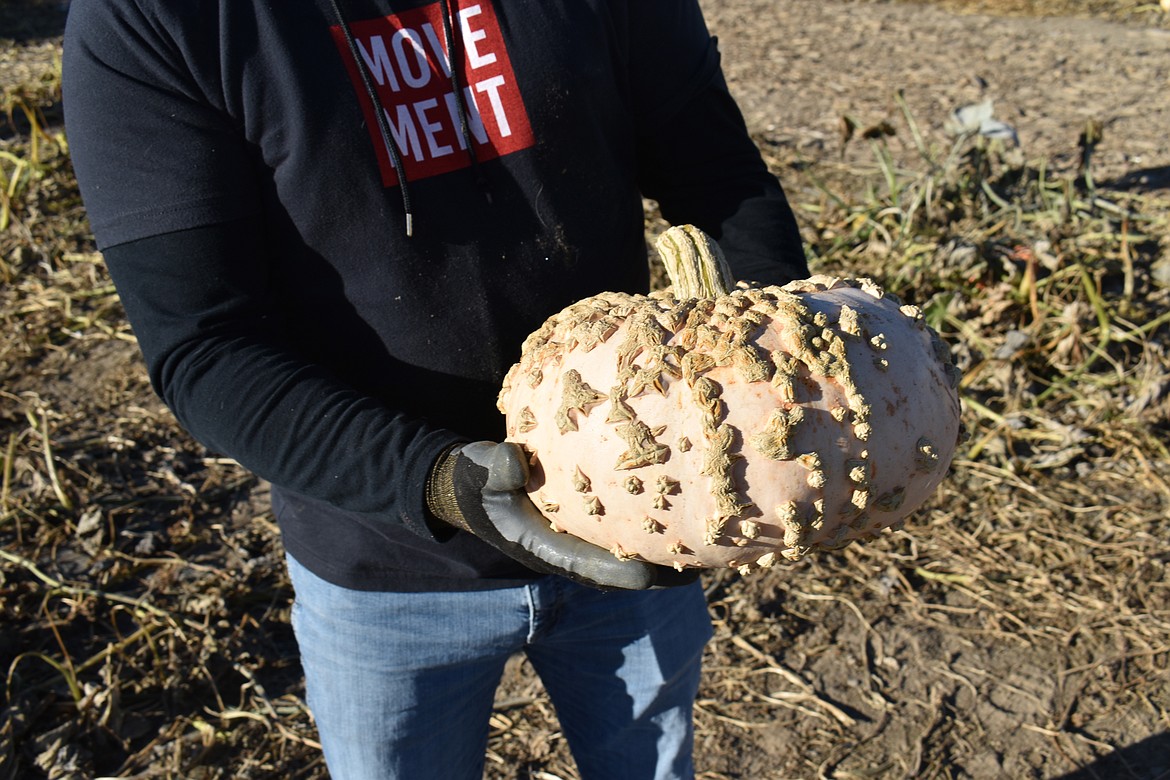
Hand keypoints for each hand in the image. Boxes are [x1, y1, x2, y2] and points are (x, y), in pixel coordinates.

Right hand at [427, 442, 698, 589]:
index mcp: (549, 548)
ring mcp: (586, 536)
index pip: (596, 568)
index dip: (627, 573)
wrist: (472, 484)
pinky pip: (633, 523)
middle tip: (713, 563)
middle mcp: (575, 550)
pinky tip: (697, 497)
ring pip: (638, 548)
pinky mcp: (593, 520)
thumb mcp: (478, 472)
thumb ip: (494, 469)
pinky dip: (662, 516)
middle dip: (669, 569)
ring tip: (722, 540)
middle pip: (630, 567)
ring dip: (674, 548)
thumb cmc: (476, 479)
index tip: (655, 575)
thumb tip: (513, 459)